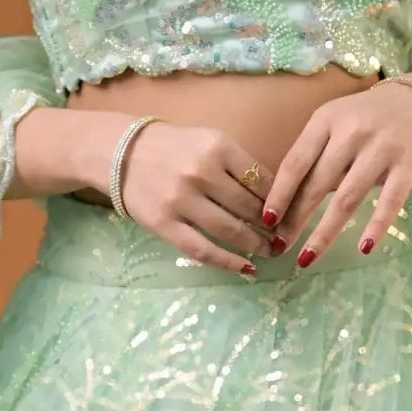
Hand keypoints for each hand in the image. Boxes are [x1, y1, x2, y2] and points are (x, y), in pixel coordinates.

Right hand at [114, 122, 271, 271]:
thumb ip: (239, 166)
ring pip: (231, 231)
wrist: (121, 152)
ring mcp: (182, 200)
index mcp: (219, 147)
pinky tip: (246, 269)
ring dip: (256, 245)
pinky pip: (203, 249)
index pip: (264, 181)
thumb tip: (275, 200)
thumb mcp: (210, 141)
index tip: (289, 215)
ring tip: (268, 252)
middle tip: (284, 238)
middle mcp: (202, 172)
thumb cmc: (174, 147)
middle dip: (272, 227)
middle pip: (251, 208)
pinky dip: (229, 262)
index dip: (282, 202)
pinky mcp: (165, 224)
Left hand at [261, 79, 411, 265]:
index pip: (296, 162)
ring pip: (347, 198)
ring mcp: (382, 148)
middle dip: (296, 219)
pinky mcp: (408, 165)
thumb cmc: (368, 120)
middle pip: (318, 183)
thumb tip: (285, 202)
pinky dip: (376, 226)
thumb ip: (316, 155)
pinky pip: (390, 201)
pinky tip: (363, 248)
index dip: (279, 193)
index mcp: (326, 120)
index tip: (266, 221)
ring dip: (325, 232)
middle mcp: (352, 132)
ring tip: (307, 257)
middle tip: (279, 247)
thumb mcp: (336, 123)